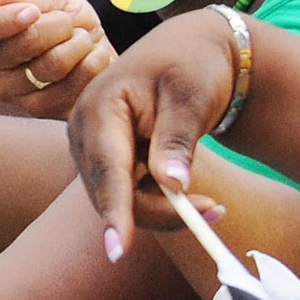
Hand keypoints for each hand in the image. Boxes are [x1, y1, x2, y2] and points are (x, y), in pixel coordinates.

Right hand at [0, 0, 113, 118]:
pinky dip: (91, 65)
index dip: (2, 20)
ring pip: (51, 66)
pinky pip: (71, 88)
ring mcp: (13, 95)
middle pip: (19, 46)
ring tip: (83, 38)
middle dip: (57, 25)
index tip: (33, 11)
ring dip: (78, 43)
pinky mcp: (41, 112)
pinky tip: (93, 56)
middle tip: (68, 21)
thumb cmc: (64, 17)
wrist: (93, 46)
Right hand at [68, 9, 242, 250]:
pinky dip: (159, 203)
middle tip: (215, 212)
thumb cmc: (191, 64)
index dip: (115, 210)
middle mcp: (84, 131)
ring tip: (212, 204)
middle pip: (112, 193)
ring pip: (119, 201)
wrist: (187, 50)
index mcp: (100, 107)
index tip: (120, 249)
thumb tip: (171, 185)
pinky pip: (126, 196)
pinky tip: (190, 193)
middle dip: (160, 212)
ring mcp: (92, 148)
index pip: (108, 169)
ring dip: (163, 210)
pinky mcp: (105, 161)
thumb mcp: (191, 95)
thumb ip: (177, 139)